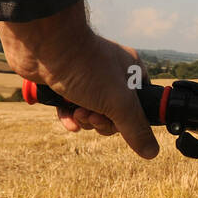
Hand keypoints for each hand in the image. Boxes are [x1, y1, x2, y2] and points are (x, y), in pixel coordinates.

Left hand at [0, 1, 159, 159]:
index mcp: (131, 72)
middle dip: (104, 122)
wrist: (45, 46)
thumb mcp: (119, 103)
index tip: (122, 123)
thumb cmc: (86, 67)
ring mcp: (86, 77)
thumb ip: (136, 129)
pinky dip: (70, 116)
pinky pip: (71, 107)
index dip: (132, 120)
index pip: (141, 104)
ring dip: (86, 119)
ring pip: (92, 112)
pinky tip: (69, 120)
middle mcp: (110, 73)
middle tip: (94, 116)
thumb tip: (152, 152)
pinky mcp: (64, 82)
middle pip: (115, 113)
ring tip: (78, 112)